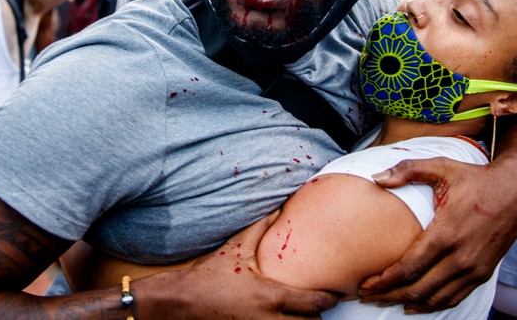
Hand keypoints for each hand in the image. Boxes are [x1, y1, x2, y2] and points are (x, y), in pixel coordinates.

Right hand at [135, 211, 337, 318]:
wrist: (181, 302)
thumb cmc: (209, 275)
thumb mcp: (237, 248)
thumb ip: (261, 227)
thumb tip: (279, 207)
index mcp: (271, 296)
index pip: (314, 304)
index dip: (329, 299)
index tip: (334, 294)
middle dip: (316, 316)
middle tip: (317, 304)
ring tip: (300, 314)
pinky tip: (279, 319)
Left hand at [361, 157, 516, 312]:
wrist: (516, 190)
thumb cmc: (475, 177)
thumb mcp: (441, 167)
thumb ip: (406, 170)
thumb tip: (376, 178)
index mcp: (446, 233)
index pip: (409, 268)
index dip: (384, 281)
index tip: (364, 285)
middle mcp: (461, 257)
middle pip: (418, 289)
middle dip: (389, 295)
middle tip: (366, 296)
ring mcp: (474, 268)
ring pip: (435, 299)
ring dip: (408, 303)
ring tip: (385, 302)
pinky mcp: (484, 273)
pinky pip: (454, 298)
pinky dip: (433, 305)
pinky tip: (416, 305)